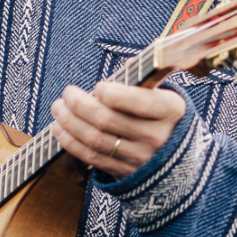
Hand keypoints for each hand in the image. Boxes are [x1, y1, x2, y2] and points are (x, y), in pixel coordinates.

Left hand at [50, 82, 186, 179]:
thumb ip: (145, 81)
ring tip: (59, 108)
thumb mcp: (166, 96)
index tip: (98, 86)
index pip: (141, 103)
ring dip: (70, 122)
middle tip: (67, 93)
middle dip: (80, 105)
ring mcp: (140, 157)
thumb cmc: (165, 117)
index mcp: (170, 111)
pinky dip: (71, 142)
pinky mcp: (124, 172)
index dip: (115, 94)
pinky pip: (91, 157)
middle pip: (109, 120)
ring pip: (95, 139)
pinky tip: (60, 128)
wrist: (178, 158)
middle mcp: (156, 136)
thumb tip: (129, 64)